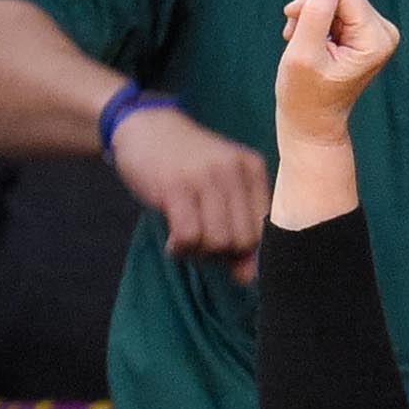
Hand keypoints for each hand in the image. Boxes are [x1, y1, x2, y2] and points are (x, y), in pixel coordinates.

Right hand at [109, 108, 268, 278]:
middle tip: (200, 241)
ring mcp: (206, 178)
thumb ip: (237, 229)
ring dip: (198, 253)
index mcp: (252, 168)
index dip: (242, 250)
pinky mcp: (176, 188)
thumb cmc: (184, 166)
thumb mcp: (218, 189)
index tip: (219, 242)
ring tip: (185, 239)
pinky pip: (188, 238)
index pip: (263, 230)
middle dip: (220, 254)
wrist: (145, 128)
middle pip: (242, 241)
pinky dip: (179, 250)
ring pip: (217, 243)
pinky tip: (172, 241)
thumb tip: (247, 279)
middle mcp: (234, 171)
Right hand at [275, 0, 401, 146]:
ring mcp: (377, 33)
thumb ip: (314, 12)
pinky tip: (310, 44)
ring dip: (312, 17)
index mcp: (375, 39)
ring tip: (301, 45)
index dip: (312, 0)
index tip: (292, 25)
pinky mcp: (366, 33)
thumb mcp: (302, 55)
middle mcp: (384, 32)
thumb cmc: (304, 99)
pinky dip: (318, 22)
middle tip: (294, 37)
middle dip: (312, 8)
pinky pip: (339, 9)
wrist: (311, 127)